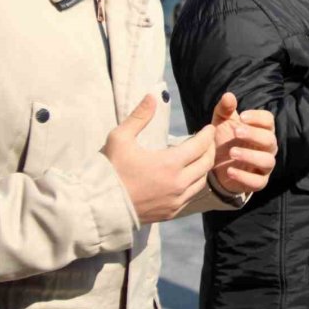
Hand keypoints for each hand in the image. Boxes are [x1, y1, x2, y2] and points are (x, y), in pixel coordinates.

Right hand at [103, 95, 215, 223]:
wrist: (98, 206)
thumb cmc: (109, 170)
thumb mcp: (120, 138)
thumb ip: (140, 116)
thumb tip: (152, 96)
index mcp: (169, 164)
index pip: (200, 146)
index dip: (207, 135)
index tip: (209, 127)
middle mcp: (178, 184)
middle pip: (206, 163)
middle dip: (210, 149)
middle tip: (208, 140)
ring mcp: (176, 200)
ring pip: (201, 181)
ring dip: (204, 167)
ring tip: (200, 156)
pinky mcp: (171, 213)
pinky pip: (191, 196)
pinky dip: (194, 183)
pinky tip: (188, 177)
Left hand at [209, 93, 277, 193]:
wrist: (215, 167)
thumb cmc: (224, 140)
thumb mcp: (221, 123)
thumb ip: (225, 109)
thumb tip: (228, 95)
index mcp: (262, 130)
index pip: (269, 120)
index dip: (257, 118)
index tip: (242, 116)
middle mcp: (267, 147)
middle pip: (270, 139)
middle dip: (254, 135)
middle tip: (236, 132)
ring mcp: (264, 166)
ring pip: (267, 161)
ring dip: (250, 156)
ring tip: (232, 152)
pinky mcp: (259, 182)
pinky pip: (258, 182)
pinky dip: (245, 177)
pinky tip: (230, 171)